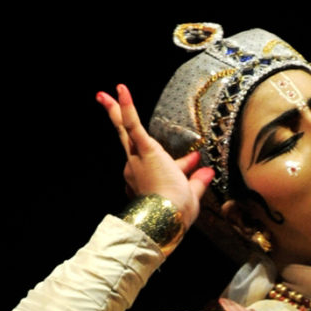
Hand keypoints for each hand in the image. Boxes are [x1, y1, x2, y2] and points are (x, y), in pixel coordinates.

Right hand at [96, 83, 213, 232]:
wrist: (165, 219)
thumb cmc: (175, 214)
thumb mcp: (191, 196)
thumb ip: (197, 182)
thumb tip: (208, 172)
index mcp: (145, 181)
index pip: (162, 166)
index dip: (183, 166)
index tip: (199, 168)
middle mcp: (134, 168)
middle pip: (125, 138)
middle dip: (116, 118)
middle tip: (103, 99)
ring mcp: (136, 159)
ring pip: (128, 131)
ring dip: (118, 112)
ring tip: (103, 95)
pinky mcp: (144, 151)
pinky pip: (133, 126)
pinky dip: (127, 108)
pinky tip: (120, 90)